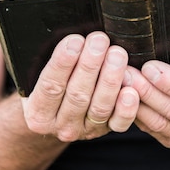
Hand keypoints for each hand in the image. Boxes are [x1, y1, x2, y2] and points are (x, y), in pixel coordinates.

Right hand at [21, 32, 138, 141]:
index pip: (50, 86)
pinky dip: (126, 108)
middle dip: (90, 65)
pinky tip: (131, 90)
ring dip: (110, 78)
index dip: (63, 63)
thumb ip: (55, 60)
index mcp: (38, 113)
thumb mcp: (42, 74)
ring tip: (117, 54)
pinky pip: (119, 123)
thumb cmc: (53, 83)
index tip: (75, 40)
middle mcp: (61, 126)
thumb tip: (73, 37)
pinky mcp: (107, 130)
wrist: (60, 114)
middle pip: (77, 95)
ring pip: (99, 106)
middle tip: (99, 40)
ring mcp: (86, 131)